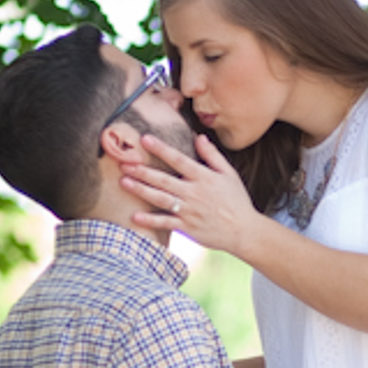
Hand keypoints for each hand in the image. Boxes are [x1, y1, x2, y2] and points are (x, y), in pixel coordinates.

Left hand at [121, 134, 260, 255]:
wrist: (244, 230)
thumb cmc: (236, 200)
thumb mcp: (229, 174)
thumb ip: (212, 155)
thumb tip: (199, 137)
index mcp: (204, 177)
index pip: (178, 159)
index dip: (161, 149)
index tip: (144, 139)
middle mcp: (194, 193)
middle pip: (164, 179)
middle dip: (142, 170)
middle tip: (124, 163)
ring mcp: (189, 211)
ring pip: (161, 198)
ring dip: (141, 190)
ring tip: (124, 182)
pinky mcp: (187, 228)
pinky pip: (166, 223)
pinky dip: (150, 220)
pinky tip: (134, 216)